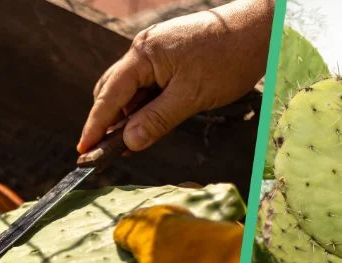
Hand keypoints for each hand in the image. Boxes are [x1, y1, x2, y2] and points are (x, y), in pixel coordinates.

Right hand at [77, 0, 274, 152]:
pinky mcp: (170, 58)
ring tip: (133, 143)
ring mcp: (156, 53)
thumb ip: (157, 120)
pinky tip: (151, 124)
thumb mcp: (191, 97)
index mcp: (143, 55)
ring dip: (130, 116)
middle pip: (113, 91)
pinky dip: (146, 106)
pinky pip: (148, 86)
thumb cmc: (228, 58)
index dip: (95, 125)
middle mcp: (144, 51)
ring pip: (132, 91)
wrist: (258, 31)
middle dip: (109, 122)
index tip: (83, 149)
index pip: (108, 95)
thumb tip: (128, 142)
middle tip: (108, 152)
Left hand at [91, 204, 243, 262]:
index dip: (104, 249)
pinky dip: (210, 243)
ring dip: (185, 233)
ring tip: (196, 206)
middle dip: (152, 233)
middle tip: (164, 209)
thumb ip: (131, 231)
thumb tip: (123, 233)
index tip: (108, 226)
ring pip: (181, 262)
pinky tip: (220, 222)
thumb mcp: (156, 235)